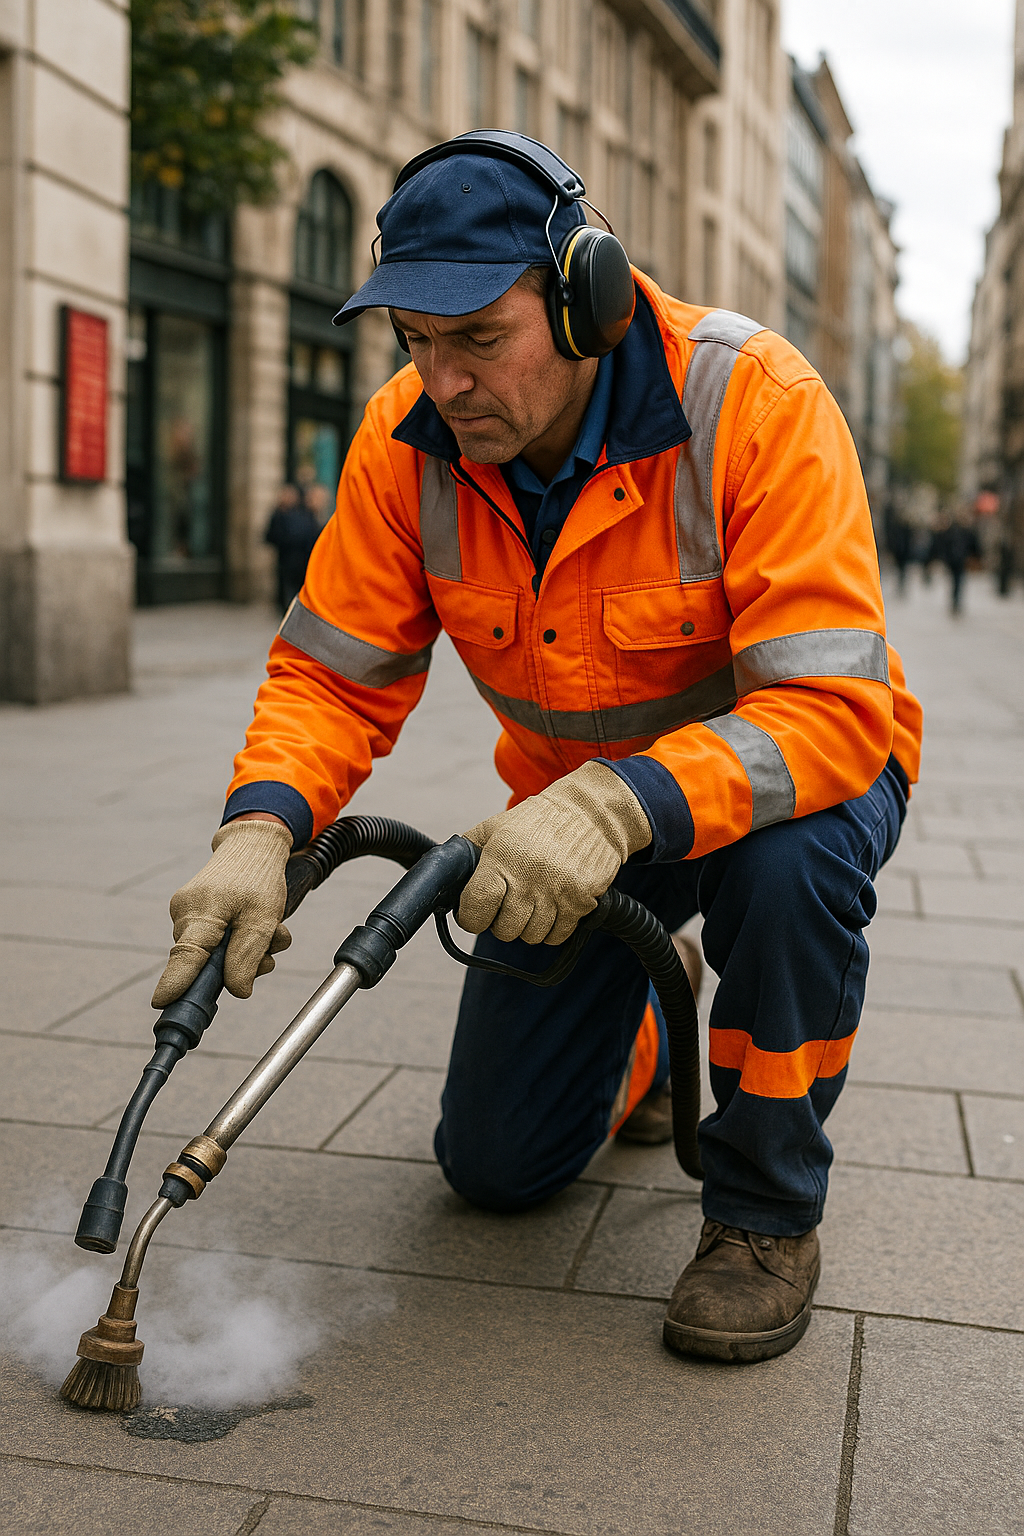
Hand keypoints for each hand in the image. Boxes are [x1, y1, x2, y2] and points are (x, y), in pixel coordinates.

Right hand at [151, 818, 292, 1006]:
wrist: (252, 845)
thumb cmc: (259, 877)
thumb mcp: (264, 918)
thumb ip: (247, 956)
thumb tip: (237, 991)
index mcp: (201, 912)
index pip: (186, 956)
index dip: (175, 983)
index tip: (161, 1003)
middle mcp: (184, 913)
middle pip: (204, 962)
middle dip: (239, 964)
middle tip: (270, 950)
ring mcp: (184, 912)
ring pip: (212, 953)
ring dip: (244, 951)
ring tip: (269, 930)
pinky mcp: (191, 913)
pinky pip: (211, 940)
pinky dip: (235, 939)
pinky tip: (252, 925)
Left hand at [458, 761, 650, 945]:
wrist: (592, 813)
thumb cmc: (542, 819)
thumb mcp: (497, 826)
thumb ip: (469, 850)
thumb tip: (448, 874)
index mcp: (502, 858)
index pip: (476, 908)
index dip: (471, 917)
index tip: (475, 913)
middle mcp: (529, 878)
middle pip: (504, 931)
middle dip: (501, 923)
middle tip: (508, 905)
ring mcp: (557, 892)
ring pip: (531, 936)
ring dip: (528, 926)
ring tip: (531, 903)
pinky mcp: (581, 902)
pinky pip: (557, 936)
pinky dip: (552, 929)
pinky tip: (551, 907)